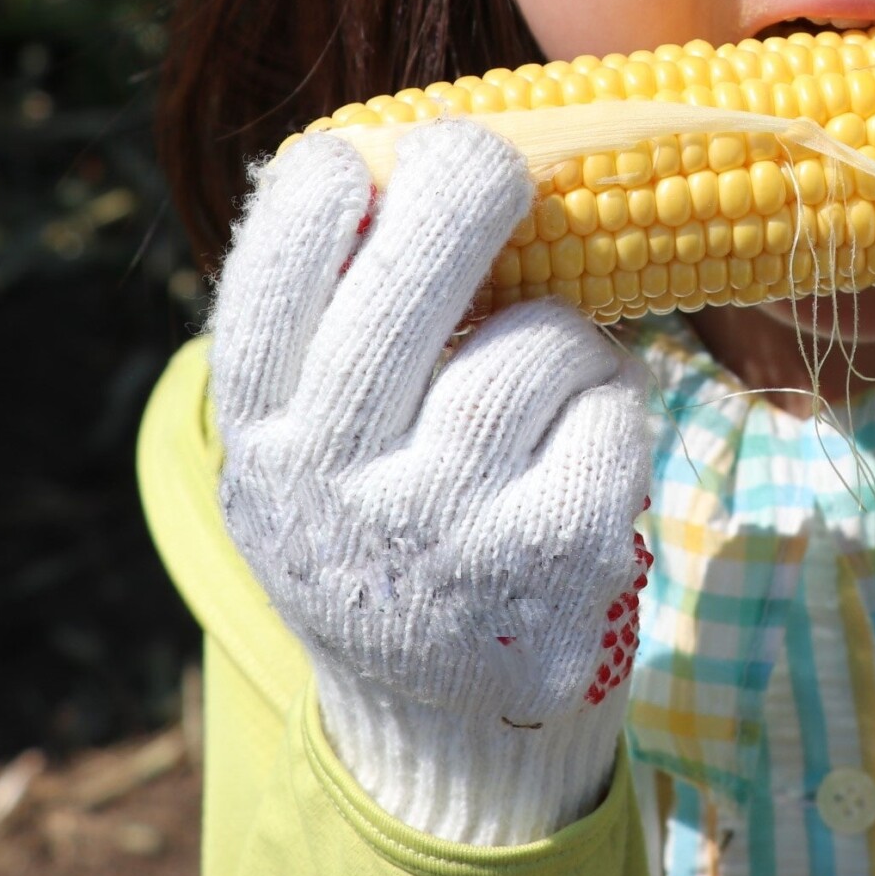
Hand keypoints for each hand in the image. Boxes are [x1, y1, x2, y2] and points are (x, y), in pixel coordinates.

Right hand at [209, 120, 654, 845]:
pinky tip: (583, 442)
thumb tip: (387, 153)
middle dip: (468, 186)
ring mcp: (441, 523)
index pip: (273, 274)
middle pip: (410, 276)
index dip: (328, 187)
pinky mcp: (547, 559)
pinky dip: (613, 402)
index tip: (373, 157)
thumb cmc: (387, 524)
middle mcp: (333, 478)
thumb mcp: (312, 446)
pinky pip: (609, 409)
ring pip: (539, 342)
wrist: (440, 721)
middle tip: (500, 166)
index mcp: (261, 432)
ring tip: (546, 372)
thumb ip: (328, 330)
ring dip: (564, 333)